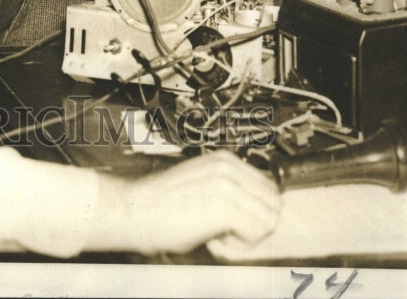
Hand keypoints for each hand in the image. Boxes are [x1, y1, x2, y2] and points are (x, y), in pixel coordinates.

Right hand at [87, 151, 279, 253]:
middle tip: (223, 231)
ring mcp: (227, 184)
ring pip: (268, 221)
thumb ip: (229, 192)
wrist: (133, 210)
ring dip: (245, 236)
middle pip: (273, 205)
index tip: (227, 223)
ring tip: (214, 233)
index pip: (269, 190)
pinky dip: (237, 245)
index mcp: (226, 160)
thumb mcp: (201, 187)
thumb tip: (261, 212)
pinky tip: (211, 238)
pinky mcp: (223, 205)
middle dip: (254, 225)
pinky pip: (255, 233)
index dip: (253, 214)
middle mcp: (229, 167)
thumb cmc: (162, 207)